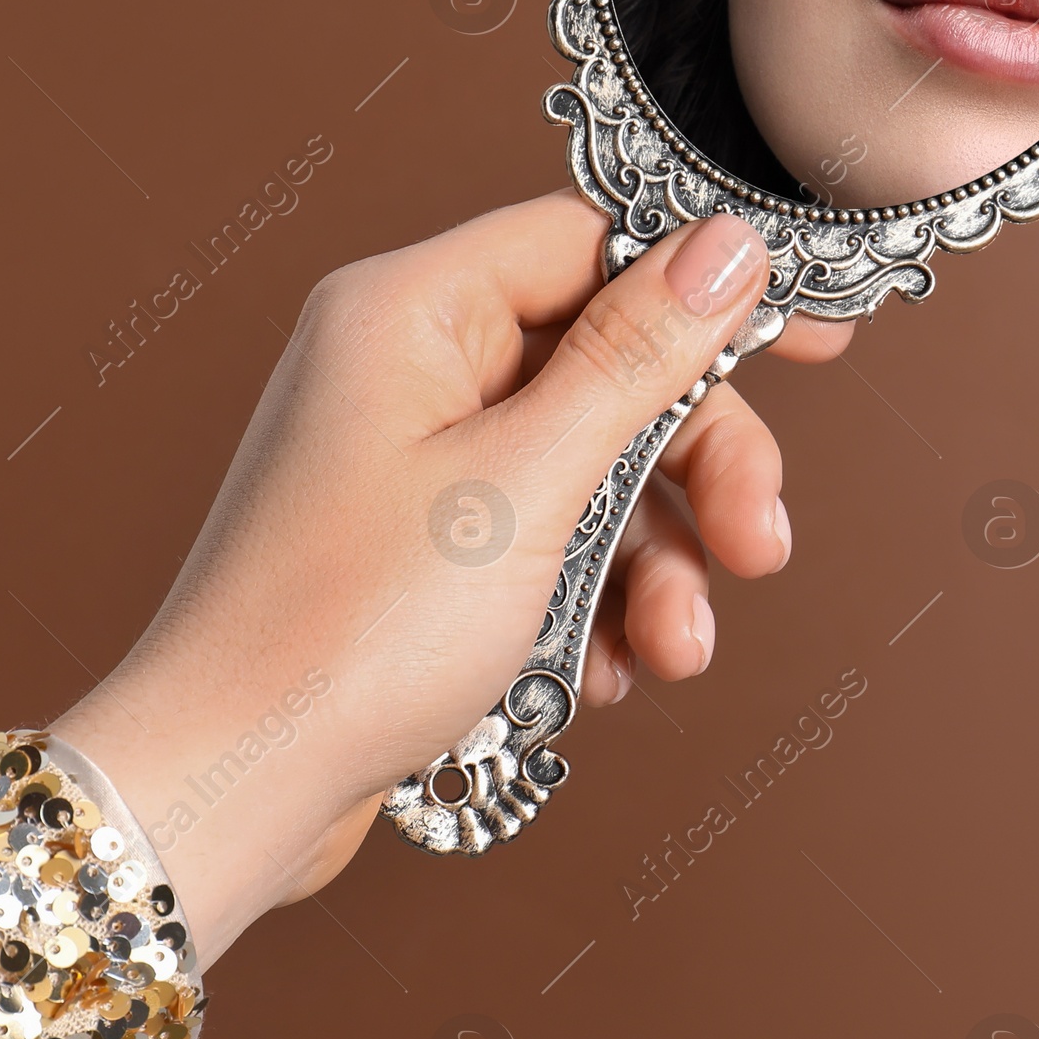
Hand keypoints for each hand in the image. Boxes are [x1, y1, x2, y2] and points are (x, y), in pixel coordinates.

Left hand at [51, 194, 847, 968]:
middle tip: (758, 546)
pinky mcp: (424, 548)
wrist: (226, 793)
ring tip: (671, 651)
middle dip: (694, 471)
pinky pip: (547, 541)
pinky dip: (592, 603)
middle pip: (609, 371)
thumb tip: (727, 248)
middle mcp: (410, 368)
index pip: (593, 246)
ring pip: (590, 471)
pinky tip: (599, 676)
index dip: (710, 291)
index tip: (812, 346)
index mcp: (412, 310)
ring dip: (653, 562)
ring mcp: (415, 461)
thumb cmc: (342, 633)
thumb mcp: (523, 484)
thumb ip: (635, 359)